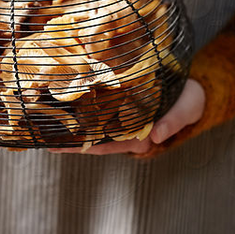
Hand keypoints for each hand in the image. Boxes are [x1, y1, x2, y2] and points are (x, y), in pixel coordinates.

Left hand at [47, 79, 205, 155]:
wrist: (193, 85)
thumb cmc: (190, 101)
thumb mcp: (186, 110)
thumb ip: (173, 121)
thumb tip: (156, 135)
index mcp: (139, 135)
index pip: (106, 144)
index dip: (83, 147)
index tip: (61, 147)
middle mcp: (125, 127)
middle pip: (92, 135)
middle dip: (68, 137)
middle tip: (41, 136)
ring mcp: (122, 113)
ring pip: (92, 120)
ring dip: (71, 120)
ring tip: (45, 118)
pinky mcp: (121, 98)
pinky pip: (99, 102)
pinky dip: (83, 102)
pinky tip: (64, 98)